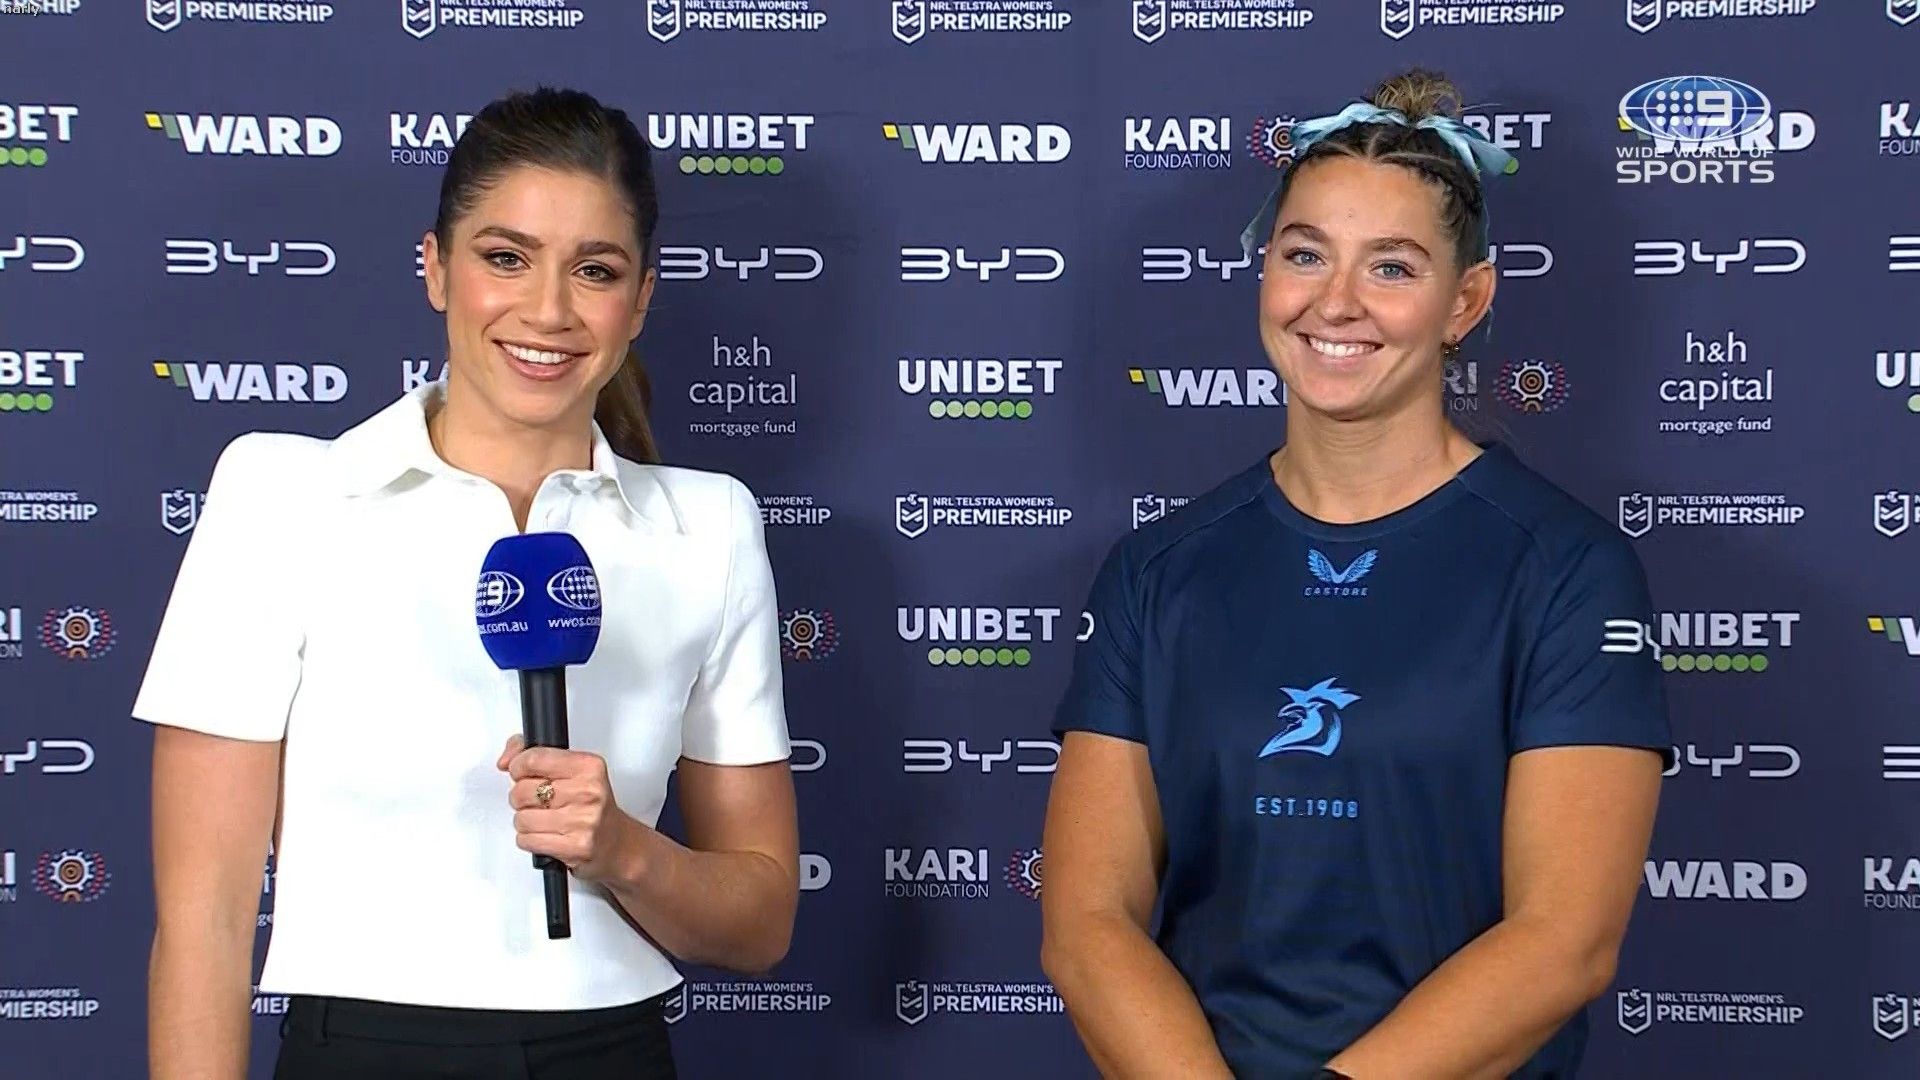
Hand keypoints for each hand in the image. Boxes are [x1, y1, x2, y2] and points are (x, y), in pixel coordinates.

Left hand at [497, 735, 636, 883]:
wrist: (618, 843)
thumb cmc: (593, 806)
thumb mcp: (574, 770)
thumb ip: (535, 754)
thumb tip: (505, 759)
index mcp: (589, 767)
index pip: (533, 759)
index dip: (518, 767)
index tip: (522, 772)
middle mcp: (588, 792)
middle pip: (522, 791)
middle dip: (522, 798)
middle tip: (538, 800)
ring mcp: (582, 821)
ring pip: (521, 818)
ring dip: (526, 821)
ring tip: (544, 820)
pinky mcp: (574, 848)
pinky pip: (526, 840)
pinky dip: (530, 839)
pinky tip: (546, 834)